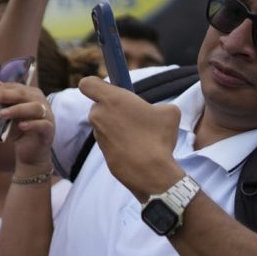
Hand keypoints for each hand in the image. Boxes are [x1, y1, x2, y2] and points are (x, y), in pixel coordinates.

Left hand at [0, 81, 53, 170]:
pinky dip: (32, 124)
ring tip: (1, 114)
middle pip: (23, 94)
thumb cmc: (19, 131)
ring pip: (35, 107)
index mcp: (31, 94)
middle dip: (3, 96)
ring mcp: (47, 115)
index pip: (14, 88)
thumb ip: (2, 99)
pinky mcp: (49, 130)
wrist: (30, 153)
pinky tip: (20, 126)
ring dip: (17, 109)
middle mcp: (40, 102)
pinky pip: (42, 124)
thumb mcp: (8, 115)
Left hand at [79, 76, 183, 200]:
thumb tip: (152, 111)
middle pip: (99, 104)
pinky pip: (110, 139)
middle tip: (134, 113)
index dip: (96, 84)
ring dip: (118, 124)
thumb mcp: (169, 111)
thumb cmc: (158, 137)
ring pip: (105, 122)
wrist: (149, 172)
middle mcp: (98, 115)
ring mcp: (98, 134)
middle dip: (113, 107)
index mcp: (110, 99)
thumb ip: (154, 104)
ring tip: (140, 134)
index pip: (87, 83)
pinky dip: (120, 140)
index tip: (109, 88)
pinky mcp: (102, 150)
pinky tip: (137, 147)